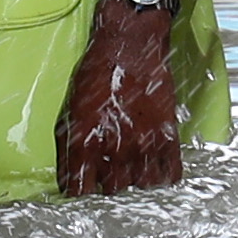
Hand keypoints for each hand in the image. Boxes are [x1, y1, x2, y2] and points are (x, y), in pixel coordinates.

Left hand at [54, 0, 186, 195]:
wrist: (130, 46)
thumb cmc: (96, 73)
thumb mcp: (69, 110)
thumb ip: (68, 147)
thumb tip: (67, 177)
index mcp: (85, 145)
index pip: (79, 191)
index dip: (81, 186)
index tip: (84, 181)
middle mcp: (114, 151)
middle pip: (112, 190)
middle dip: (109, 179)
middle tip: (110, 163)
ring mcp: (144, 146)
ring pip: (141, 186)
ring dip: (136, 177)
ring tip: (133, 161)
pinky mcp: (168, 137)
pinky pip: (170, 175)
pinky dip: (163, 174)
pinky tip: (154, 162)